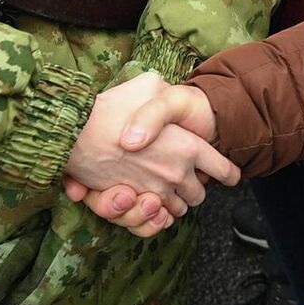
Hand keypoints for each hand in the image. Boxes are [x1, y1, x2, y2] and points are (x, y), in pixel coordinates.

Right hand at [63, 74, 235, 235]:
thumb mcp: (149, 84)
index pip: (223, 169)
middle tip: (184, 176)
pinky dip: (154, 216)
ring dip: (173, 202)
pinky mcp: (133, 204)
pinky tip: (150, 201)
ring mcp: (155, 192)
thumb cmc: (112, 105)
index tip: (228, 175)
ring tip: (163, 188)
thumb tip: (170, 99)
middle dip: (194, 188)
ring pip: (177, 210)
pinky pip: (154, 220)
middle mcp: (177, 173)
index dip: (227, 172)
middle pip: (199, 194)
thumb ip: (166, 93)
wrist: (74, 131)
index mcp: (188, 146)